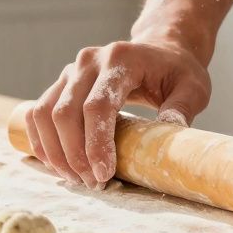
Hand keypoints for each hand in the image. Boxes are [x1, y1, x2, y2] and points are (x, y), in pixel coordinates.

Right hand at [26, 39, 210, 187]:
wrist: (160, 50)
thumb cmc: (177, 71)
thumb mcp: (192, 87)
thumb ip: (182, 109)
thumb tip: (170, 135)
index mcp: (120, 59)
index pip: (98, 105)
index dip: (96, 143)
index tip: (104, 173)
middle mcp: (89, 61)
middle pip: (65, 112)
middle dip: (74, 154)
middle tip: (92, 183)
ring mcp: (71, 71)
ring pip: (45, 113)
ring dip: (55, 152)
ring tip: (76, 179)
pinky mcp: (61, 83)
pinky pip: (39, 113)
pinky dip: (43, 142)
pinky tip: (58, 165)